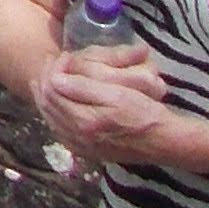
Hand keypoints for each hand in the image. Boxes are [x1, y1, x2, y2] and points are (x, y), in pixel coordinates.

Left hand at [34, 44, 190, 167]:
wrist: (164, 142)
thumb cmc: (144, 113)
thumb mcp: (117, 94)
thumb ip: (83, 88)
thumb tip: (55, 79)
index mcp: (83, 121)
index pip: (52, 91)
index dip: (53, 70)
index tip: (63, 55)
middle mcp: (77, 137)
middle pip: (47, 106)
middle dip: (45, 81)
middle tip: (50, 63)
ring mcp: (81, 147)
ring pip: (51, 119)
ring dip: (47, 97)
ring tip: (48, 79)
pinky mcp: (88, 151)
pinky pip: (61, 132)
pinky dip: (54, 115)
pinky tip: (58, 105)